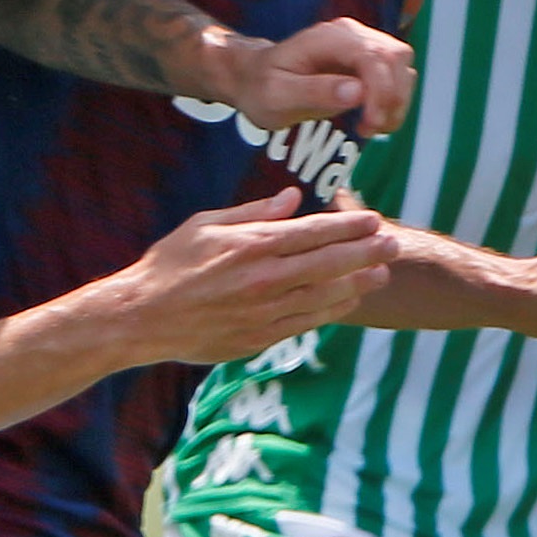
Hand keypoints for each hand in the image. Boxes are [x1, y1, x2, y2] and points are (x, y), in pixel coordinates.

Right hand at [111, 189, 394, 365]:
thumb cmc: (170, 265)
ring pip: (324, 296)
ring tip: (382, 273)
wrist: (142, 318)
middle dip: (366, 252)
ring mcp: (265, 312)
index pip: (314, 232)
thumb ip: (253, 212)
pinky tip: (348, 301)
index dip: (349, 226)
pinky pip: (306, 322)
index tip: (374, 219)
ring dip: (357, 283)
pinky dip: (331, 310)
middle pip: (329, 263)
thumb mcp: (206, 224)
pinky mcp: (260, 338)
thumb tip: (291, 198)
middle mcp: (265, 279)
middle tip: (394, 244)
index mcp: (252, 245)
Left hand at [221, 15, 413, 145]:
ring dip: (396, 102)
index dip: (381, 90)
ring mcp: (361, 45)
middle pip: (396, 57)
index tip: (370, 123)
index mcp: (328, 38)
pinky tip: (372, 120)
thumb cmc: (261, 87)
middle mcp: (350, 34)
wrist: (254, 79)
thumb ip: (315, 92)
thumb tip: (357, 92)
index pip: (373, 55)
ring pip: (402, 67)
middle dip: (392, 97)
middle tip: (369, 128)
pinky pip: (396, 78)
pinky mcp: (366, 62)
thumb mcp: (277, 95)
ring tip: (369, 127)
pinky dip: (393, 102)